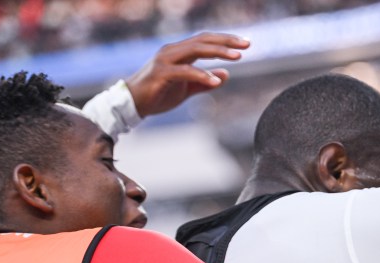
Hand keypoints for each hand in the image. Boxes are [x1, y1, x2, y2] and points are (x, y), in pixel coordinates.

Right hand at [125, 32, 249, 117]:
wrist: (133, 104)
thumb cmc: (159, 94)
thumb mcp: (187, 88)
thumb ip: (205, 82)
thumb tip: (226, 74)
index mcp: (179, 52)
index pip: (205, 40)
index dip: (225, 41)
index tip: (245, 44)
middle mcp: (172, 51)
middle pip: (203, 41)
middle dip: (226, 42)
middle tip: (247, 45)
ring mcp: (165, 60)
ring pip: (195, 50)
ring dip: (218, 52)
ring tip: (238, 58)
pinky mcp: (161, 73)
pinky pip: (185, 71)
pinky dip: (202, 75)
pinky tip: (216, 80)